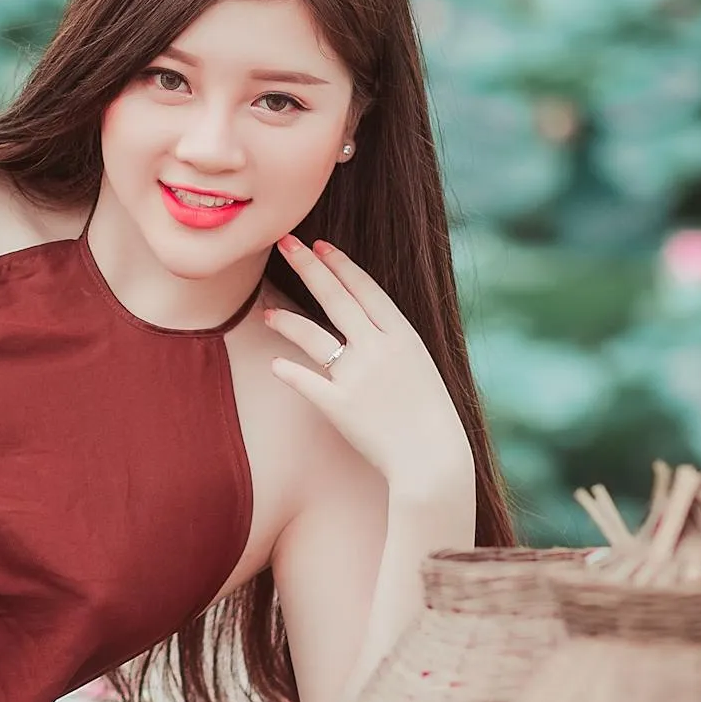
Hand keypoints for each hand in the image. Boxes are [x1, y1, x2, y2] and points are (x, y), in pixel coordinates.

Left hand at [263, 234, 474, 496]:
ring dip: (288, 321)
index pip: (366, 290)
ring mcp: (357, 377)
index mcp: (403, 336)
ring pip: (314, 337)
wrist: (434, 459)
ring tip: (267, 312)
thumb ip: (392, 344)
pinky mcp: (340, 407)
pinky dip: (289, 372)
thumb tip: (368, 327)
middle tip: (285, 242)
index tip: (320, 244)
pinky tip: (275, 363)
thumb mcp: (419, 367)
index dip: (341, 265)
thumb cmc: (429, 415)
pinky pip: (306, 382)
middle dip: (309, 267)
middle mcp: (379, 349)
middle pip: (336, 299)